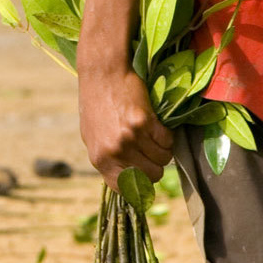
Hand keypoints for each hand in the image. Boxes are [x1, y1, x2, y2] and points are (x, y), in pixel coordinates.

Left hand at [79, 60, 173, 185]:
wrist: (102, 74)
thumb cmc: (97, 105)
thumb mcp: (95, 138)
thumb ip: (110, 160)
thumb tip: (129, 178)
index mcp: (100, 159)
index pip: (127, 188)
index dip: (141, 183)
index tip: (146, 174)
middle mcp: (115, 151)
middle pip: (152, 175)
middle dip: (157, 165)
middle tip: (152, 150)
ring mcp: (130, 137)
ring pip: (163, 158)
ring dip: (164, 149)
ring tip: (153, 135)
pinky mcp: (144, 122)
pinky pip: (167, 140)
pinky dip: (167, 135)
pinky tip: (157, 125)